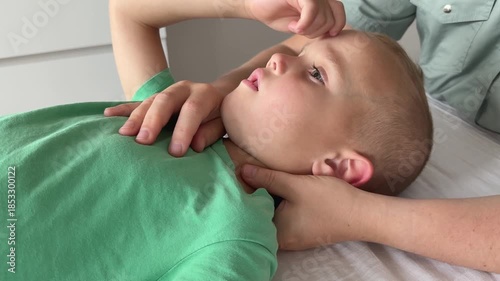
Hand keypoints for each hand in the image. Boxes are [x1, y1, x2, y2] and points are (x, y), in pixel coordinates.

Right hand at [104, 80, 225, 156]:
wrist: (222, 98)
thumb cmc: (223, 115)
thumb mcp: (225, 122)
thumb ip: (212, 131)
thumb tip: (196, 144)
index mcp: (205, 94)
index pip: (192, 110)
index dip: (184, 130)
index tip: (176, 152)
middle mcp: (184, 89)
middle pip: (165, 101)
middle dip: (153, 121)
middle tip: (143, 141)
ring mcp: (168, 92)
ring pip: (149, 102)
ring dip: (135, 118)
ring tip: (124, 134)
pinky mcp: (157, 99)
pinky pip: (138, 103)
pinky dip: (124, 110)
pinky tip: (108, 115)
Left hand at [241, 164, 368, 249]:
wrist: (363, 214)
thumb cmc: (329, 201)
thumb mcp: (294, 185)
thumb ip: (267, 179)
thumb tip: (242, 171)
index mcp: (275, 233)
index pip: (249, 215)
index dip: (243, 196)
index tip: (237, 178)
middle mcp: (282, 240)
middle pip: (259, 216)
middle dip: (255, 197)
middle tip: (246, 175)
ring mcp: (294, 238)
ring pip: (272, 216)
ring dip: (268, 199)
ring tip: (260, 179)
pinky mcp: (303, 231)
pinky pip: (284, 217)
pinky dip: (280, 204)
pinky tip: (280, 189)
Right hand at [246, 0, 345, 37]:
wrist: (257, 7)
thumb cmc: (279, 15)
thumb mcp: (304, 24)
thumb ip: (319, 24)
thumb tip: (333, 32)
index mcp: (321, 0)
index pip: (339, 12)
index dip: (336, 25)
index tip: (327, 35)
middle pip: (331, 19)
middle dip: (317, 32)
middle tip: (302, 31)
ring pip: (322, 17)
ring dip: (308, 29)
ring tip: (296, 27)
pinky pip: (312, 11)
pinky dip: (304, 24)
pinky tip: (294, 27)